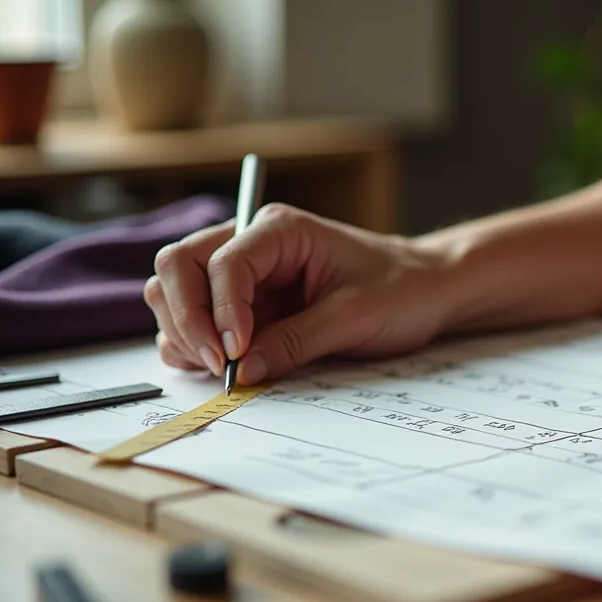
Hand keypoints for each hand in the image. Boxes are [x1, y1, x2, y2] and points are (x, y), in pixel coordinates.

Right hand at [146, 204, 448, 384]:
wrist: (427, 291)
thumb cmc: (400, 290)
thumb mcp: (354, 317)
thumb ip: (295, 342)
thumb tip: (242, 371)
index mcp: (279, 230)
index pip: (223, 263)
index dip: (220, 311)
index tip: (236, 353)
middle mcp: (251, 243)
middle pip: (178, 268)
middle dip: (187, 318)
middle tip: (219, 366)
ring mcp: (242, 274)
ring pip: (174, 293)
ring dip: (183, 333)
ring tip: (222, 370)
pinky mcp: (244, 304)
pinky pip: (196, 320)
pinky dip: (194, 344)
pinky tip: (224, 368)